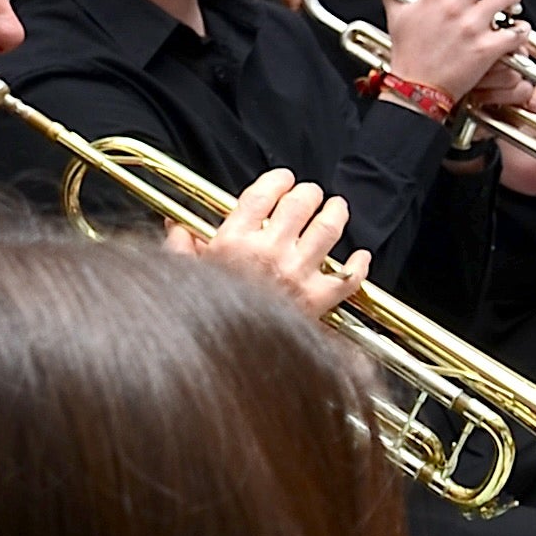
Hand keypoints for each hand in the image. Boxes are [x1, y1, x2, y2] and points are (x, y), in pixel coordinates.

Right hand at [176, 169, 367, 321]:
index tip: (284, 178)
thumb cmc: (206, 316)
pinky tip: (361, 256)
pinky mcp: (318, 299)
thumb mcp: (185, 276)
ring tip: (338, 207)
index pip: (262, 194)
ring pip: (328, 229)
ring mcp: (297, 272)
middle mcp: (270, 249)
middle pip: (300, 204)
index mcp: (235, 240)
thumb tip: (175, 227)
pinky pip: (348, 276)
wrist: (225, 356)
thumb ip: (181, 248)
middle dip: (309, 193)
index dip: (278, 180)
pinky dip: (359, 265)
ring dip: (337, 213)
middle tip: (311, 193)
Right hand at [389, 0, 529, 108]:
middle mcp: (454, 5)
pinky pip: (516, 31)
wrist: (416, 89)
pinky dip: (521, 31)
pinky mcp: (486, 49)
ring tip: (508, 8)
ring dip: (513, 0)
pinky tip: (515, 34)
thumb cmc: (408, 53)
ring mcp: (472, 27)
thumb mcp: (396, 14)